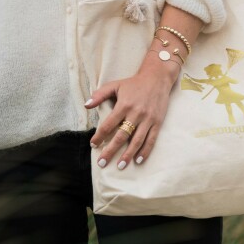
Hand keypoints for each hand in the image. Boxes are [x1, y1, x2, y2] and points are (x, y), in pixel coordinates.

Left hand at [85, 53, 179, 168]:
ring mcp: (148, 119)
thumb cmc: (134, 83)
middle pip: (121, 136)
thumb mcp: (115, 85)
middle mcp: (136, 113)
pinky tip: (138, 160)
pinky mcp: (157, 122)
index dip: (100, 136)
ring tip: (121, 165)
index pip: (109, 124)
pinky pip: (151, 139)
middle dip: (111, 150)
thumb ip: (99, 95)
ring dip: (128, 154)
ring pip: (137, 141)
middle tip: (102, 163)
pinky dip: (145, 151)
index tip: (93, 144)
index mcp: (124, 105)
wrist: (157, 78)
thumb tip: (86, 105)